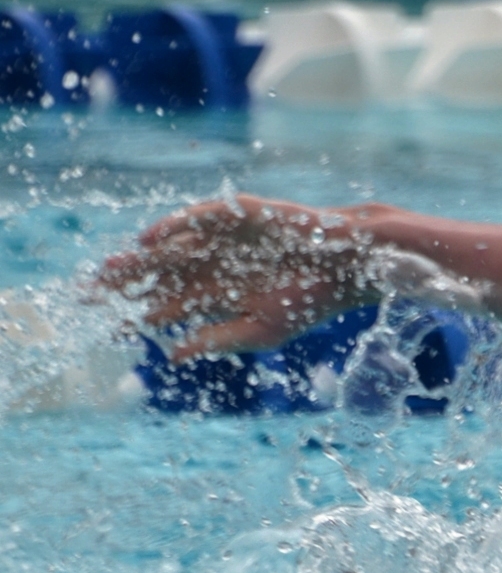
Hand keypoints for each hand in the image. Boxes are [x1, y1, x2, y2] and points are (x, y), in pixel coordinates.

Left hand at [98, 195, 375, 359]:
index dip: (132, 317)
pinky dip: (173, 228)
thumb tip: (172, 356)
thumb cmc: (308, 301)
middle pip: (154, 277)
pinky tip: (151, 239)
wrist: (346, 262)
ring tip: (107, 271)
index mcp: (213, 297)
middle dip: (121, 286)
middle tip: (85, 295)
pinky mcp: (235, 216)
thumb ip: (217, 340)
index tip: (103, 329)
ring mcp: (219, 241)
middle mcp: (209, 268)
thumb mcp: (261, 330)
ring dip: (137, 260)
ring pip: (167, 250)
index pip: (162, 308)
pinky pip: (196, 220)